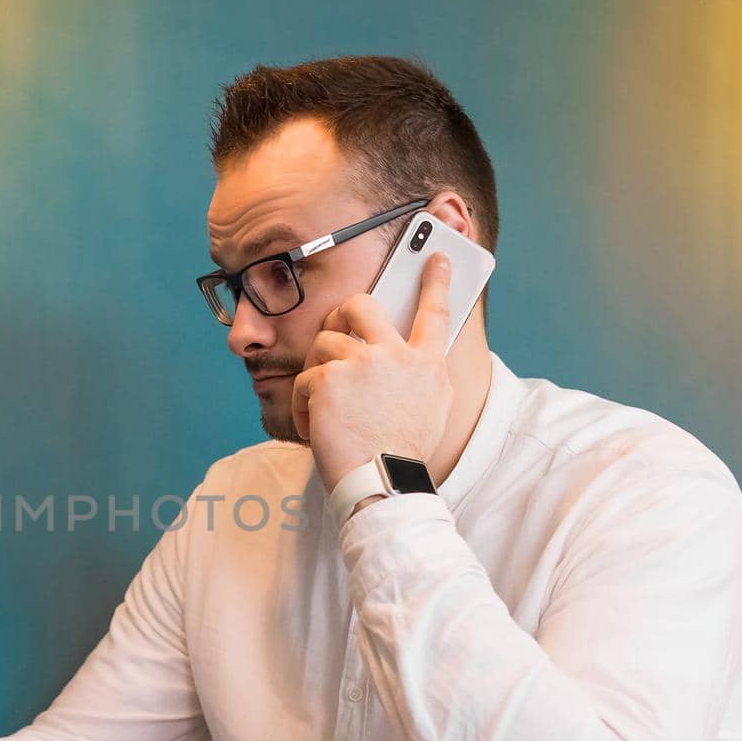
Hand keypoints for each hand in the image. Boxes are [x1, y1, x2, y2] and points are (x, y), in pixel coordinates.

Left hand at [292, 252, 455, 492]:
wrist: (383, 483)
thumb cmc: (401, 455)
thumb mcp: (432, 411)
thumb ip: (422, 378)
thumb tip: (414, 360)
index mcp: (428, 365)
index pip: (436, 313)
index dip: (437, 282)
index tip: (438, 258)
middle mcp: (397, 356)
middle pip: (361, 306)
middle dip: (341, 313)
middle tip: (335, 330)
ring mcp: (362, 363)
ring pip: (325, 341)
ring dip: (317, 371)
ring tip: (321, 406)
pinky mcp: (329, 378)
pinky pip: (305, 378)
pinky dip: (303, 405)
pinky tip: (313, 428)